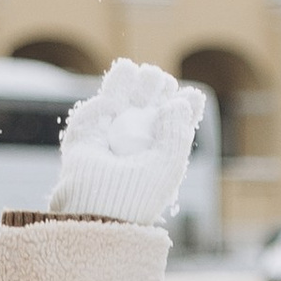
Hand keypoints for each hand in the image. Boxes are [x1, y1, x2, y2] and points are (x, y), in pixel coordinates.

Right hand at [49, 58, 206, 226]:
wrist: (96, 208)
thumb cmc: (136, 194)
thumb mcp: (168, 165)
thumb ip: (177, 133)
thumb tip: (178, 102)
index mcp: (157, 157)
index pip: (172, 127)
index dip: (183, 108)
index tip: (194, 95)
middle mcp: (133, 146)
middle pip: (148, 108)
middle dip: (157, 90)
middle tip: (161, 81)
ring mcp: (108, 138)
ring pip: (123, 101)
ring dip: (134, 82)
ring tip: (143, 71)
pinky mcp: (85, 134)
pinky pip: (96, 108)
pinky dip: (108, 94)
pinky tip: (117, 92)